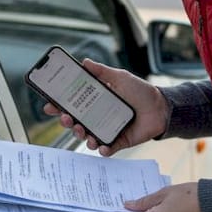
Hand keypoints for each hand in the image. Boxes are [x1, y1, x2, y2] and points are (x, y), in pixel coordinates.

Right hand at [44, 59, 167, 155]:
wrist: (161, 107)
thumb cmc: (140, 91)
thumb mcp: (120, 78)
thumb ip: (102, 72)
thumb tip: (84, 62)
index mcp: (96, 102)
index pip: (73, 105)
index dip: (59, 106)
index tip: (50, 105)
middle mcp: (98, 117)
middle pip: (76, 122)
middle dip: (67, 122)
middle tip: (66, 118)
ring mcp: (107, 130)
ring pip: (87, 137)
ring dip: (81, 136)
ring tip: (83, 131)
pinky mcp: (119, 142)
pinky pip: (106, 149)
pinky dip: (102, 150)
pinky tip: (102, 146)